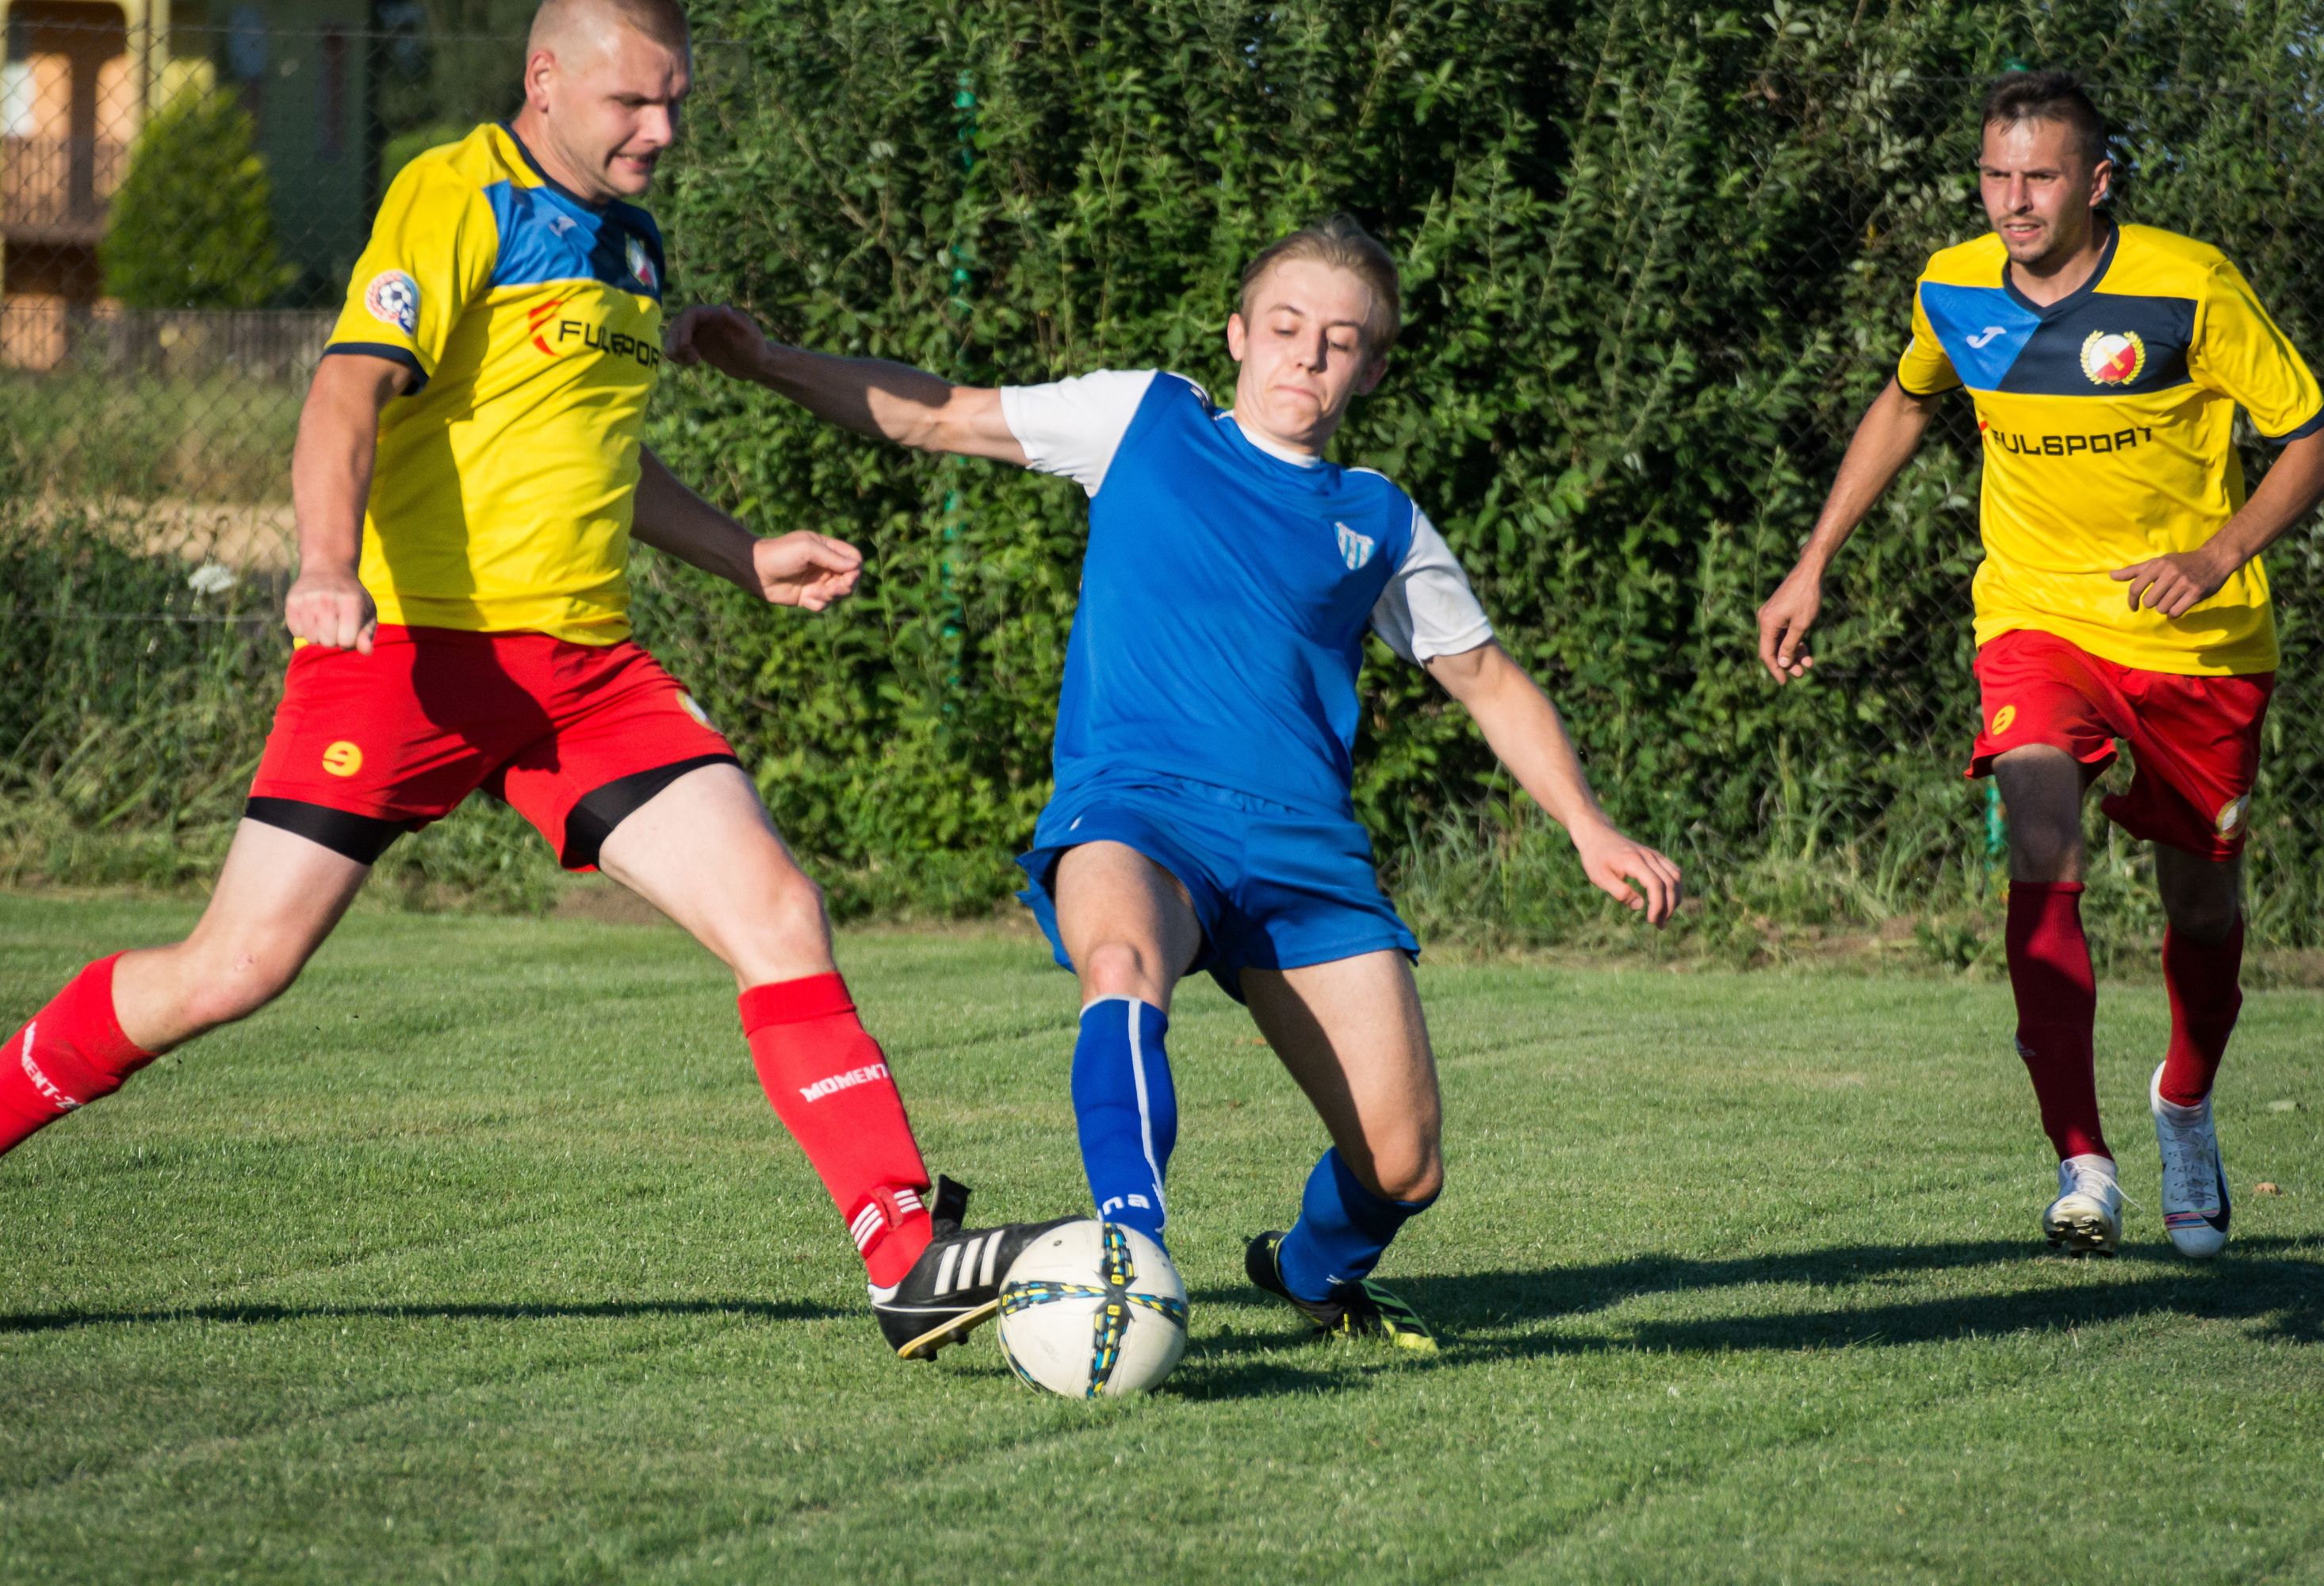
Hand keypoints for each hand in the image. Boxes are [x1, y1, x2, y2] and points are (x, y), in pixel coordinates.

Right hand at [284, 566, 375, 652]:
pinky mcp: (292, 601)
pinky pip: (296, 632)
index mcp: (351, 603)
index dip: (349, 640)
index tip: (350, 628)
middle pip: (328, 642)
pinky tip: (310, 616)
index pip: (346, 641)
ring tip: (323, 619)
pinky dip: (303, 630)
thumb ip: (368, 633)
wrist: (328, 569)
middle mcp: (328, 600)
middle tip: (335, 623)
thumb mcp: (367, 611)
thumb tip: (366, 651)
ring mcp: (308, 600)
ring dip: (318, 635)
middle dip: (333, 639)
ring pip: (311, 639)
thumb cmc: (352, 597)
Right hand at [665, 304, 777, 382]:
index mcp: (715, 315)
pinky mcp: (697, 346)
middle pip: (678, 323)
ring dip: (674, 348)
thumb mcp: (751, 336)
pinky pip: (678, 347)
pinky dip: (676, 355)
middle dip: (676, 340)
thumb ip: (737, 322)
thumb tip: (722, 307)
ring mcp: (699, 334)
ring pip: (674, 335)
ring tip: (691, 362)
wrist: (756, 365)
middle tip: (692, 359)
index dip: (684, 327)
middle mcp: (704, 322)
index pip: (691, 313)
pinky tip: (687, 364)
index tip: (685, 345)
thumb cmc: (757, 349)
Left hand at [752, 531, 862, 610]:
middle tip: (833, 589)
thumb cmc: (780, 554)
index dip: (855, 568)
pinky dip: (818, 603)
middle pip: (851, 579)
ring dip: (830, 595)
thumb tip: (857, 565)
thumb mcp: (807, 549)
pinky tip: (805, 599)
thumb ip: (832, 556)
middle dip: (845, 586)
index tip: (848, 575)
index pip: (854, 558)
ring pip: (839, 594)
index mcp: (827, 549)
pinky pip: (823, 605)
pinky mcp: (808, 597)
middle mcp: (825, 566)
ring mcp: (818, 582)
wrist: (756, 571)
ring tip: (815, 593)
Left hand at [1572, 821, 1683, 926]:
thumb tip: (1640, 905)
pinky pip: (1674, 871)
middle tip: (1659, 925)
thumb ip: (1620, 892)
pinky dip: (1675, 887)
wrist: (1598, 835)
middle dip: (1669, 907)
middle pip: (1669, 883)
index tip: (1651, 920)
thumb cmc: (1596, 858)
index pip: (1656, 885)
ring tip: (1665, 916)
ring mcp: (1654, 855)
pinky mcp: (1656, 856)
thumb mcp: (1600, 877)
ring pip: (1676, 877)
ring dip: (1675, 898)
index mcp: (1634, 862)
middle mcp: (1649, 856)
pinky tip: (1668, 901)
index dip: (1658, 905)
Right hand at [1755, 564, 1822, 682]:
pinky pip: (1783, 632)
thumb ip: (1790, 645)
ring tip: (1808, 663)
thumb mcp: (1801, 625)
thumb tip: (1782, 663)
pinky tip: (1805, 648)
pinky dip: (1793, 641)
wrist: (1809, 572)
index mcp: (1767, 623)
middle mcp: (1765, 620)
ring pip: (1780, 641)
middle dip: (1787, 662)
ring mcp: (1771, 615)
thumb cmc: (1807, 597)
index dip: (1775, 669)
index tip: (1784, 682)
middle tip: (1801, 673)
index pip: (1767, 653)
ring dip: (1792, 653)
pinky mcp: (1778, 612)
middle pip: (1773, 648)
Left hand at [2110, 546, 2231, 618]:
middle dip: (2153, 603)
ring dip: (2165, 607)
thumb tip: (2111, 575)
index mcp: (2158, 565)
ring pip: (2162, 608)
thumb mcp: (2157, 562)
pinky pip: (2175, 612)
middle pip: (2149, 602)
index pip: (2135, 588)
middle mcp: (2170, 573)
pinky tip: (2179, 605)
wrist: (2213, 560)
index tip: (2133, 607)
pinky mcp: (2196, 593)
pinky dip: (2175, 613)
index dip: (2131, 600)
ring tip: (2173, 598)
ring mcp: (2184, 583)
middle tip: (2163, 596)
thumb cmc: (2181, 562)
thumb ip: (2134, 571)